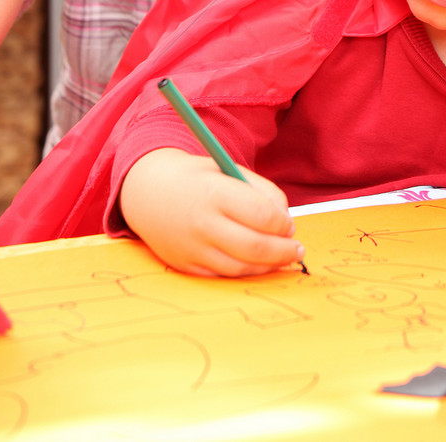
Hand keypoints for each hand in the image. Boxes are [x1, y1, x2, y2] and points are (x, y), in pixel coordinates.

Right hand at [119, 148, 303, 276]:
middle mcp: (201, 224)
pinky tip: (257, 263)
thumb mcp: (230, 170)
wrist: (148, 193)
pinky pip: (223, 276)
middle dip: (283, 251)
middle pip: (254, 247)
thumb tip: (286, 223)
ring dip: (268, 266)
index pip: (261, 215)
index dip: (283, 224)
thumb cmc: (199, 179)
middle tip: (297, 249)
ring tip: (282, 257)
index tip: (290, 225)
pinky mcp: (186, 266)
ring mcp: (192, 248)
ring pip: (241, 267)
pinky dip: (245, 272)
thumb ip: (263, 192)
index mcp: (214, 193)